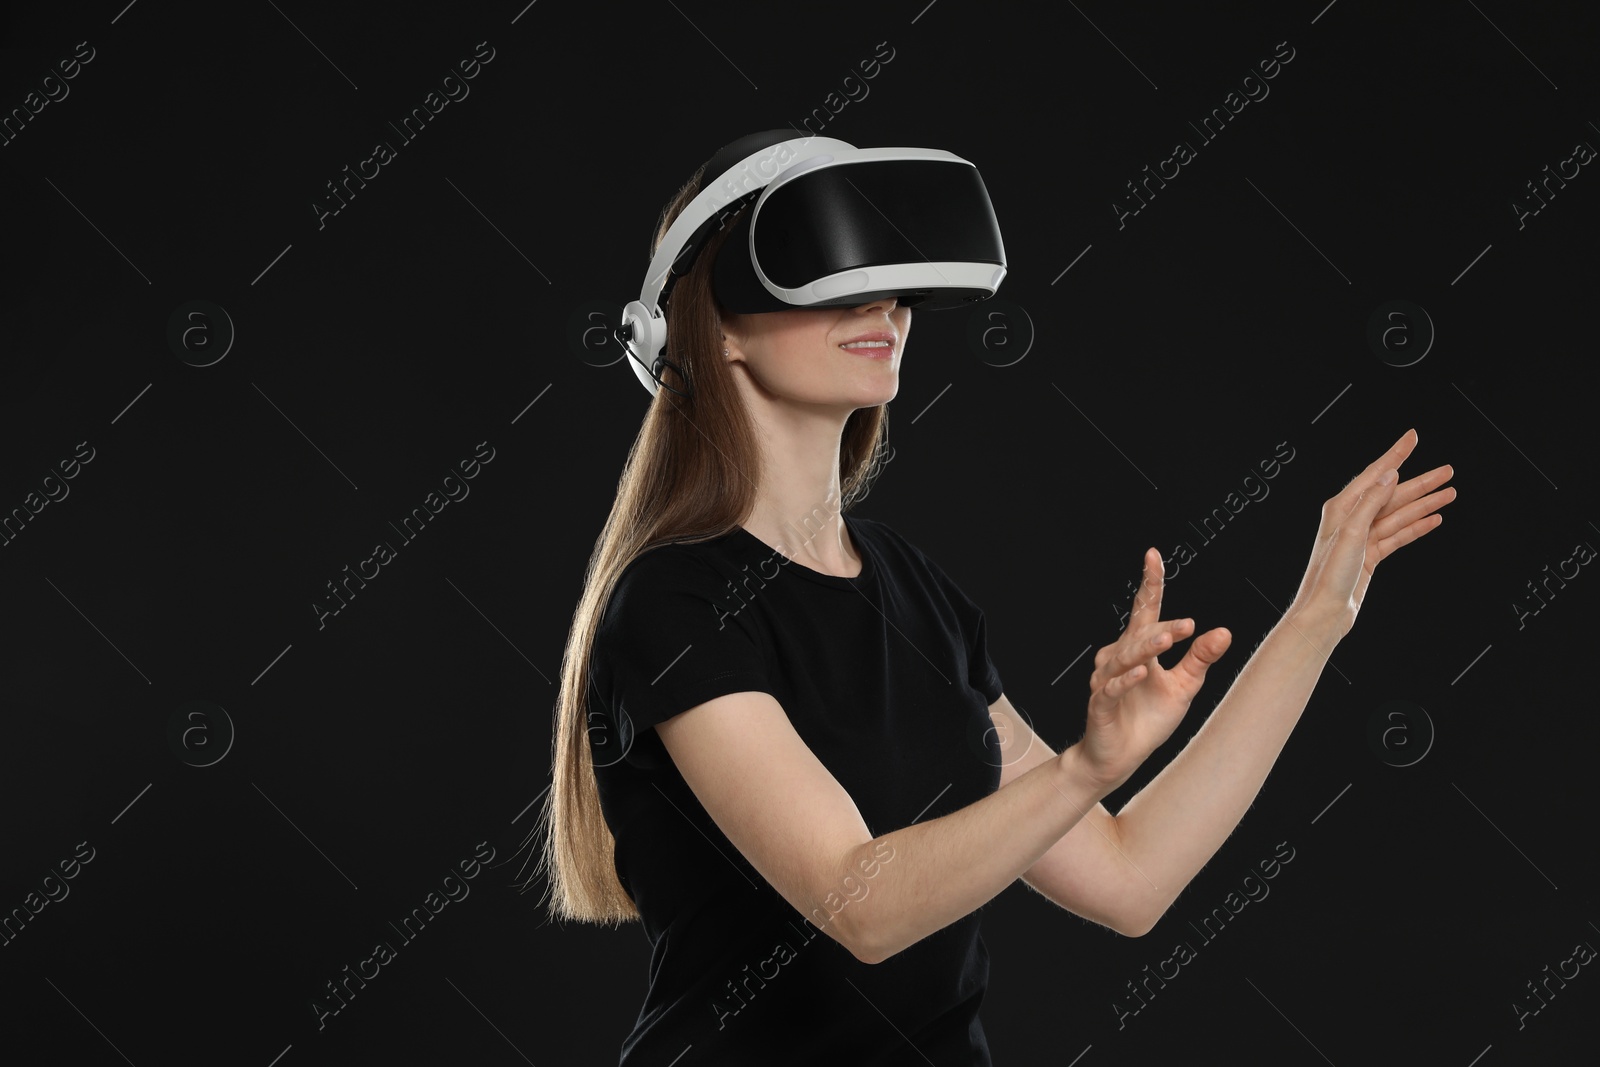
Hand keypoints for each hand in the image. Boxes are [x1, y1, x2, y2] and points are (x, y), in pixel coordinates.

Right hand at [1071, 549, 1232, 792]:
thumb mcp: (1183, 686)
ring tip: (1169, 639)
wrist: (1118, 757)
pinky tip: (1141, 672)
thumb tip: (1224, 632)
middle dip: (1161, 626)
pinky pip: (1111, 688)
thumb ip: (1200, 658)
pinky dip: (1126, 679)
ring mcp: (1107, 680)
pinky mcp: (1100, 704)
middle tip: (1188, 626)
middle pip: (1138, 632)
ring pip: (1125, 656)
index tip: (1153, 556)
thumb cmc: (1146, 720)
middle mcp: (1118, 657)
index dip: (1150, 583)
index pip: (1144, 609)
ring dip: (1146, 646)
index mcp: (1137, 648)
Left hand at [1290, 428, 1455, 638]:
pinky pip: (1398, 535)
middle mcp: (1351, 519)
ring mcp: (1362, 538)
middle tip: (1448, 470)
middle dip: (1422, 482)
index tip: (1413, 436)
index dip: (1396, 454)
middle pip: (1393, 494)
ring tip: (1451, 493)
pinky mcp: (1371, 556)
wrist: (1325, 612)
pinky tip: (1434, 518)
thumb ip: (1371, 502)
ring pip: (1400, 514)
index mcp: (1342, 508)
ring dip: (1425, 503)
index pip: (1375, 474)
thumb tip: (1389, 474)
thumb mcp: (1352, 533)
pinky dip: (1417, 526)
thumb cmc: (1329, 575)